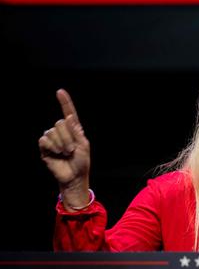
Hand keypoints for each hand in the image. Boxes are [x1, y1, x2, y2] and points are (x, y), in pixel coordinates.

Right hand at [38, 89, 90, 206]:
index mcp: (74, 130)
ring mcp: (53, 138)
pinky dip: (52, 147)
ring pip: (53, 132)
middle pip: (60, 123)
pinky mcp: (45, 146)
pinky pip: (45, 140)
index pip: (69, 113)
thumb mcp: (84, 146)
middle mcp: (62, 131)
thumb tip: (68, 118)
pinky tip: (56, 154)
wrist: (73, 176)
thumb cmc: (81, 162)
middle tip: (72, 150)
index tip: (60, 91)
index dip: (64, 102)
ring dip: (61, 144)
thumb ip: (76, 132)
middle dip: (68, 138)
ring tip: (65, 153)